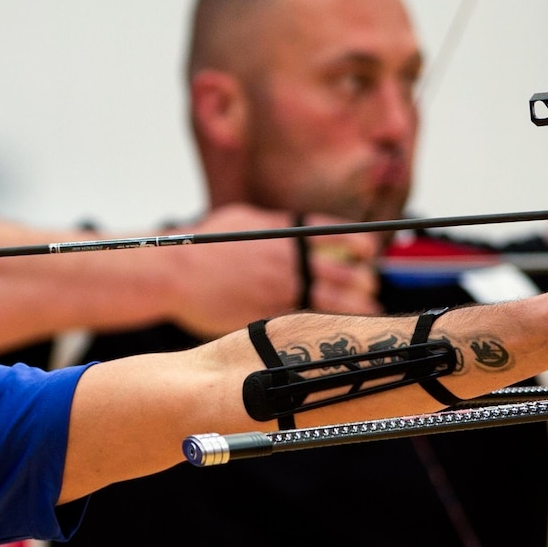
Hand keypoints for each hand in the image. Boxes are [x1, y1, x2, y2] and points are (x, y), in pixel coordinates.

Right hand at [163, 204, 381, 336]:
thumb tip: (299, 229)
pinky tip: (337, 327)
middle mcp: (288, 259)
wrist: (176, 272)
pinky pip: (307, 319)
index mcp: (285, 232)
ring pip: (332, 299)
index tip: (371, 252)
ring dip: (356, 305)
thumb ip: (277, 225)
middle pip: (342, 269)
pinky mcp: (269, 314)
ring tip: (369, 310)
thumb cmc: (205, 244)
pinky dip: (326, 323)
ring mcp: (280, 288)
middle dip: (363, 280)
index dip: (360, 244)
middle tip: (371, 285)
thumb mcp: (243, 219)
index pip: (336, 234)